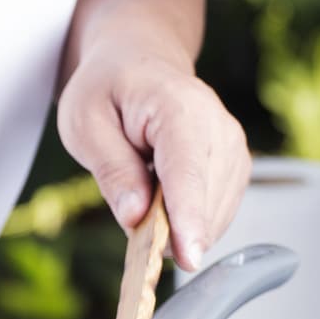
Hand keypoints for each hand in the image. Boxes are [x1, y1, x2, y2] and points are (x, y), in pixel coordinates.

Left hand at [56, 39, 250, 271]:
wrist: (139, 61)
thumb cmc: (107, 90)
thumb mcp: (85, 124)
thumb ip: (111, 170)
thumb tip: (135, 217)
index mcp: (178, 108)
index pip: (188, 172)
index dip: (188, 219)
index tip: (187, 257)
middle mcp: (217, 126)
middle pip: (205, 199)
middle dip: (172, 230)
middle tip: (133, 224)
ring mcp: (232, 147)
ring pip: (216, 213)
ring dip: (180, 228)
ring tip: (144, 200)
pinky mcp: (235, 166)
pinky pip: (218, 212)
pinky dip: (191, 223)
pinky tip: (165, 207)